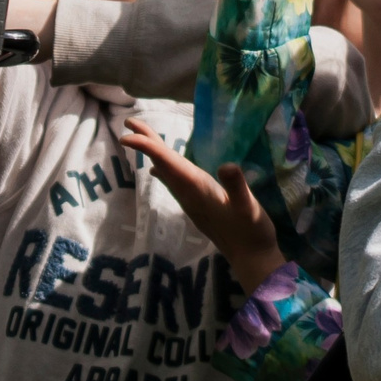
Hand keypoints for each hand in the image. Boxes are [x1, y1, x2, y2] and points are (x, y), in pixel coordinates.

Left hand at [120, 119, 286, 291]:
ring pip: (166, 172)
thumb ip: (237, 187)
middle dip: (146, 142)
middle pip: (162, 163)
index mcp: (197, 188)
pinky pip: (174, 182)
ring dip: (154, 153)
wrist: (251, 260)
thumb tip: (227, 165)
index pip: (167, 162)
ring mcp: (191, 201)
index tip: (128, 133)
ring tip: (142, 137)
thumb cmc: (251, 231)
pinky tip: (158, 169)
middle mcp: (188, 194)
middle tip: (129, 121)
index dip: (148, 146)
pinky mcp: (197, 206)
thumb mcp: (249, 207)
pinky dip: (164, 169)